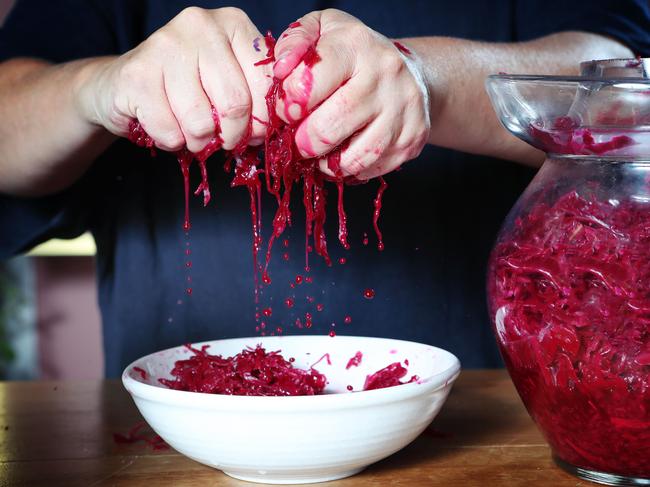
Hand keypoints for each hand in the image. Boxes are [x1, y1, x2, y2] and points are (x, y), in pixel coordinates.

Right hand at [76, 7, 270, 152]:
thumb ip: (256, 97)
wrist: (124, 86)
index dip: (262, 121)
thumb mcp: (229, 82)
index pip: (266, 84)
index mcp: (233, 24)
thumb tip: (271, 131)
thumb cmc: (188, 89)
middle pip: (235, 104)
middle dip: (231, 136)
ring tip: (191, 133)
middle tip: (222, 140)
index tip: (254, 134)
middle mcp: (200, 25)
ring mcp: (165, 45)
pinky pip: (170, 132)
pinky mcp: (136, 74)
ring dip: (198, 142)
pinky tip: (166, 126)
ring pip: (201, 122)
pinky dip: (171, 142)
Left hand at [273, 9, 429, 179]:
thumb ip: (295, 41)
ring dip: (326, 163)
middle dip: (303, 142)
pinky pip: (370, 168)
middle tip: (297, 140)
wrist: (412, 72)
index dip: (287, 105)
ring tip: (318, 152)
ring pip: (352, 158)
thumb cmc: (355, 54)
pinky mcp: (413, 137)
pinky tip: (342, 156)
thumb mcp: (323, 29)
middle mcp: (384, 74)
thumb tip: (280, 69)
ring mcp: (402, 109)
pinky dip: (349, 170)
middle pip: (328, 128)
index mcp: (356, 44)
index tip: (286, 110)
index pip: (307, 84)